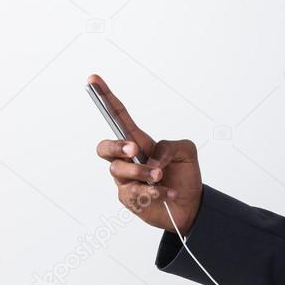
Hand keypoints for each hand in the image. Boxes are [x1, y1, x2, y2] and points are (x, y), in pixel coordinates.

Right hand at [89, 74, 202, 236]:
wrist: (191, 205)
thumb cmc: (184, 175)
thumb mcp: (186, 151)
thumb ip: (169, 146)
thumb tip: (151, 162)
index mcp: (138, 140)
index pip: (117, 116)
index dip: (105, 98)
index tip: (93, 79)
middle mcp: (127, 159)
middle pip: (104, 148)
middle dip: (115, 146)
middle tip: (133, 149)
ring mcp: (125, 180)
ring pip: (119, 171)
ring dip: (142, 172)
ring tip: (160, 176)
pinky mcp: (129, 199)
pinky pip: (132, 192)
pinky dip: (153, 191)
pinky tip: (167, 193)